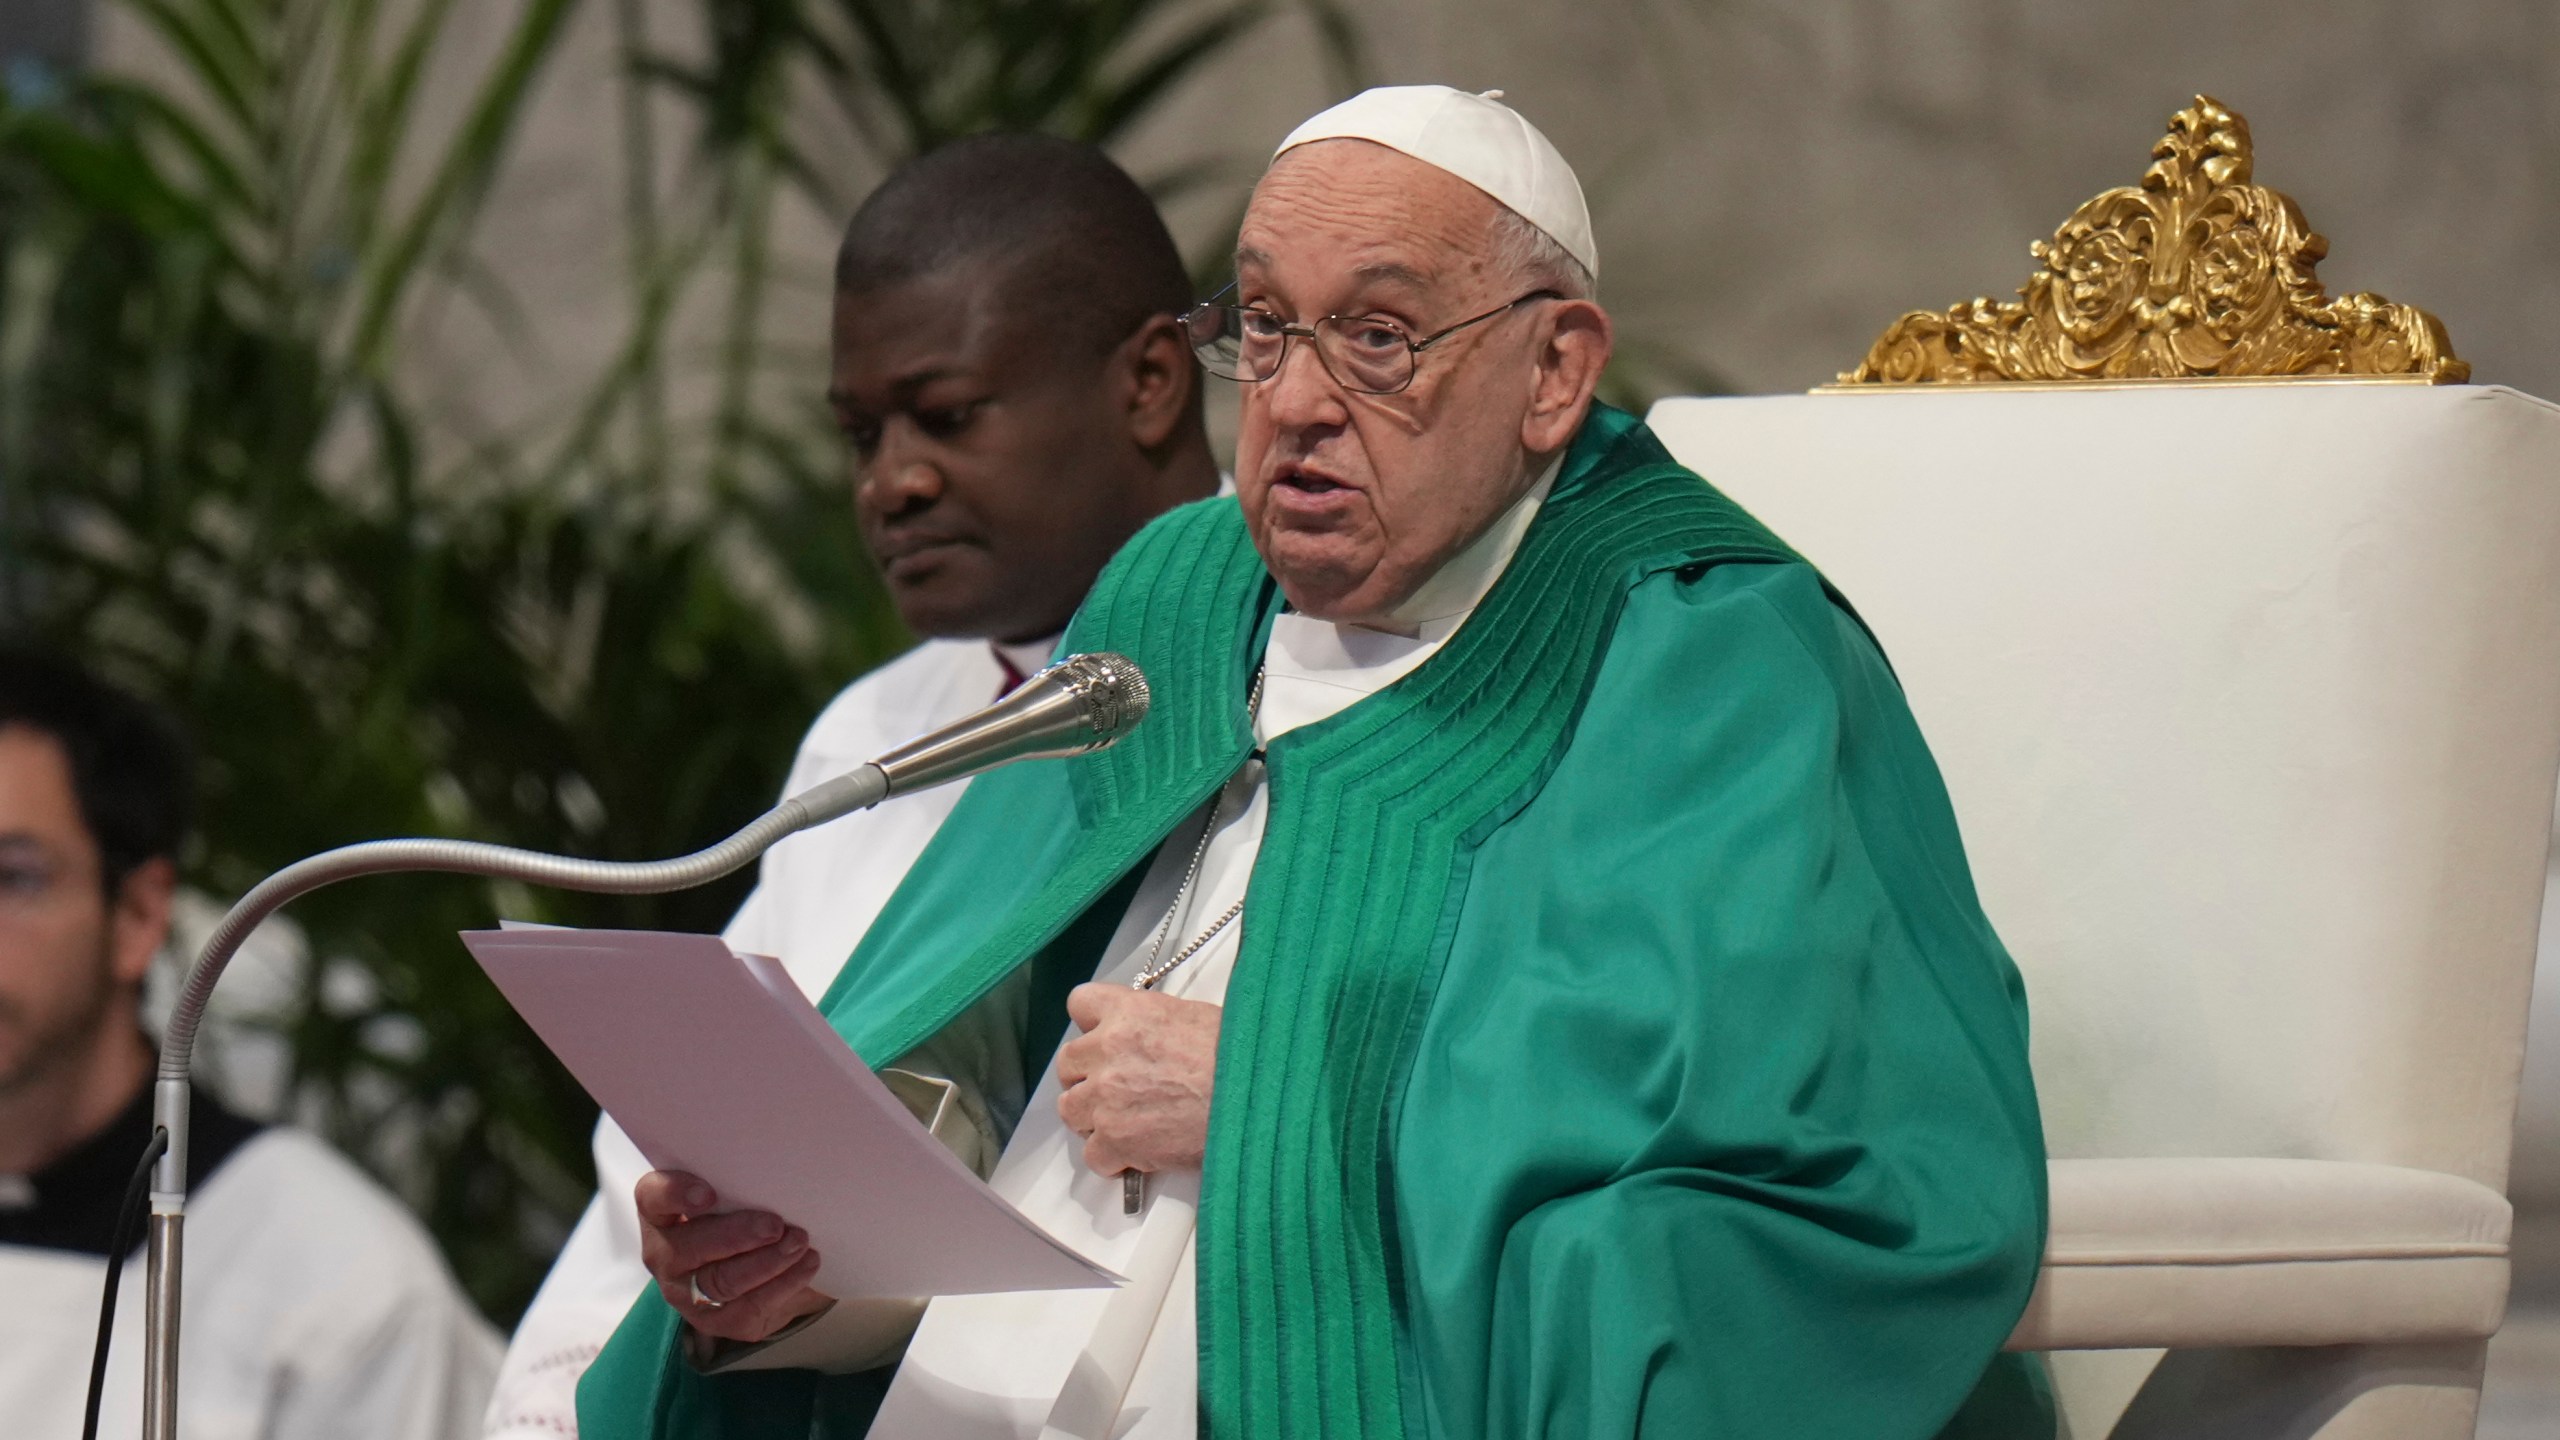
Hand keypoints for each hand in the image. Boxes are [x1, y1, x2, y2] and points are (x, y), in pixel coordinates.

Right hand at [635, 1170, 831, 1342]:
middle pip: (690, 1247)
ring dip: (767, 1261)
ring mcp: (685, 1293)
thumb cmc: (742, 1217)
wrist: (760, 1273)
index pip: (653, 1197)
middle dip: (737, 1235)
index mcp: (661, 1213)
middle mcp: (664, 1254)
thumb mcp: (737, 1196)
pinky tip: (806, 1264)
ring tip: (799, 1242)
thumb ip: (741, 1182)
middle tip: (776, 1225)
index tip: (709, 1194)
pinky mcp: (714, 1321)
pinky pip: (747, 1307)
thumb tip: (781, 1168)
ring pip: (721, 1281)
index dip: (676, 1194)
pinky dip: (783, 1284)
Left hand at [1055, 984, 1220, 1177]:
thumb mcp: (1193, 1017)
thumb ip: (1153, 1023)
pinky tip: (1135, 1152)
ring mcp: (1106, 1098)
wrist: (1254, 1100)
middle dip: (1087, 1076)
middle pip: (1068, 1064)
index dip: (1092, 1023)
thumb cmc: (1236, 1058)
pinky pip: (1092, 1154)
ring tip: (1124, 1121)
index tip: (1104, 1036)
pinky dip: (1111, 1158)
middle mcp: (1107, 1051)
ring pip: (1070, 1110)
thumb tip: (1148, 1037)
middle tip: (1116, 1086)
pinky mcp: (1114, 1140)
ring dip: (1092, 1116)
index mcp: (1128, 1013)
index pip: (1080, 1003)